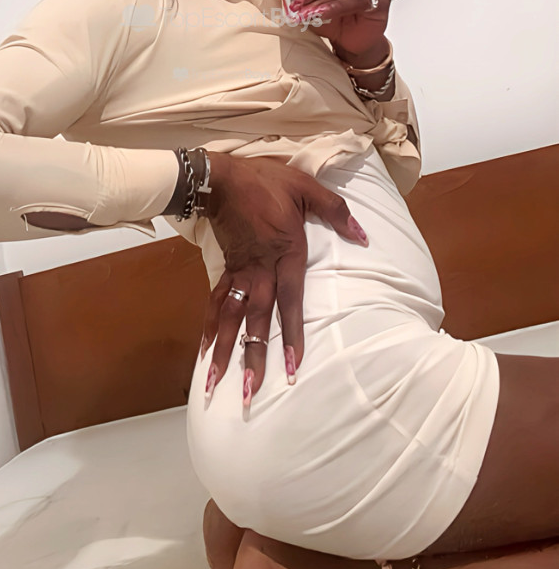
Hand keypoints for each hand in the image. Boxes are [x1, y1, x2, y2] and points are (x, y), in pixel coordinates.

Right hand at [200, 152, 367, 405]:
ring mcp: (240, 273)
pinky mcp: (226, 269)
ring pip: (232, 318)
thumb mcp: (308, 188)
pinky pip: (217, 303)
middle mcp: (261, 271)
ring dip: (225, 351)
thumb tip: (364, 235)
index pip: (290, 303)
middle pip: (257, 320)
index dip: (291, 335)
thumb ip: (336, 212)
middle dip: (253, 356)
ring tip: (218, 383)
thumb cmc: (267, 182)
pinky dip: (210, 328)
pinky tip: (206, 352)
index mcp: (285, 254)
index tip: (292, 368)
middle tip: (251, 391)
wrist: (223, 178)